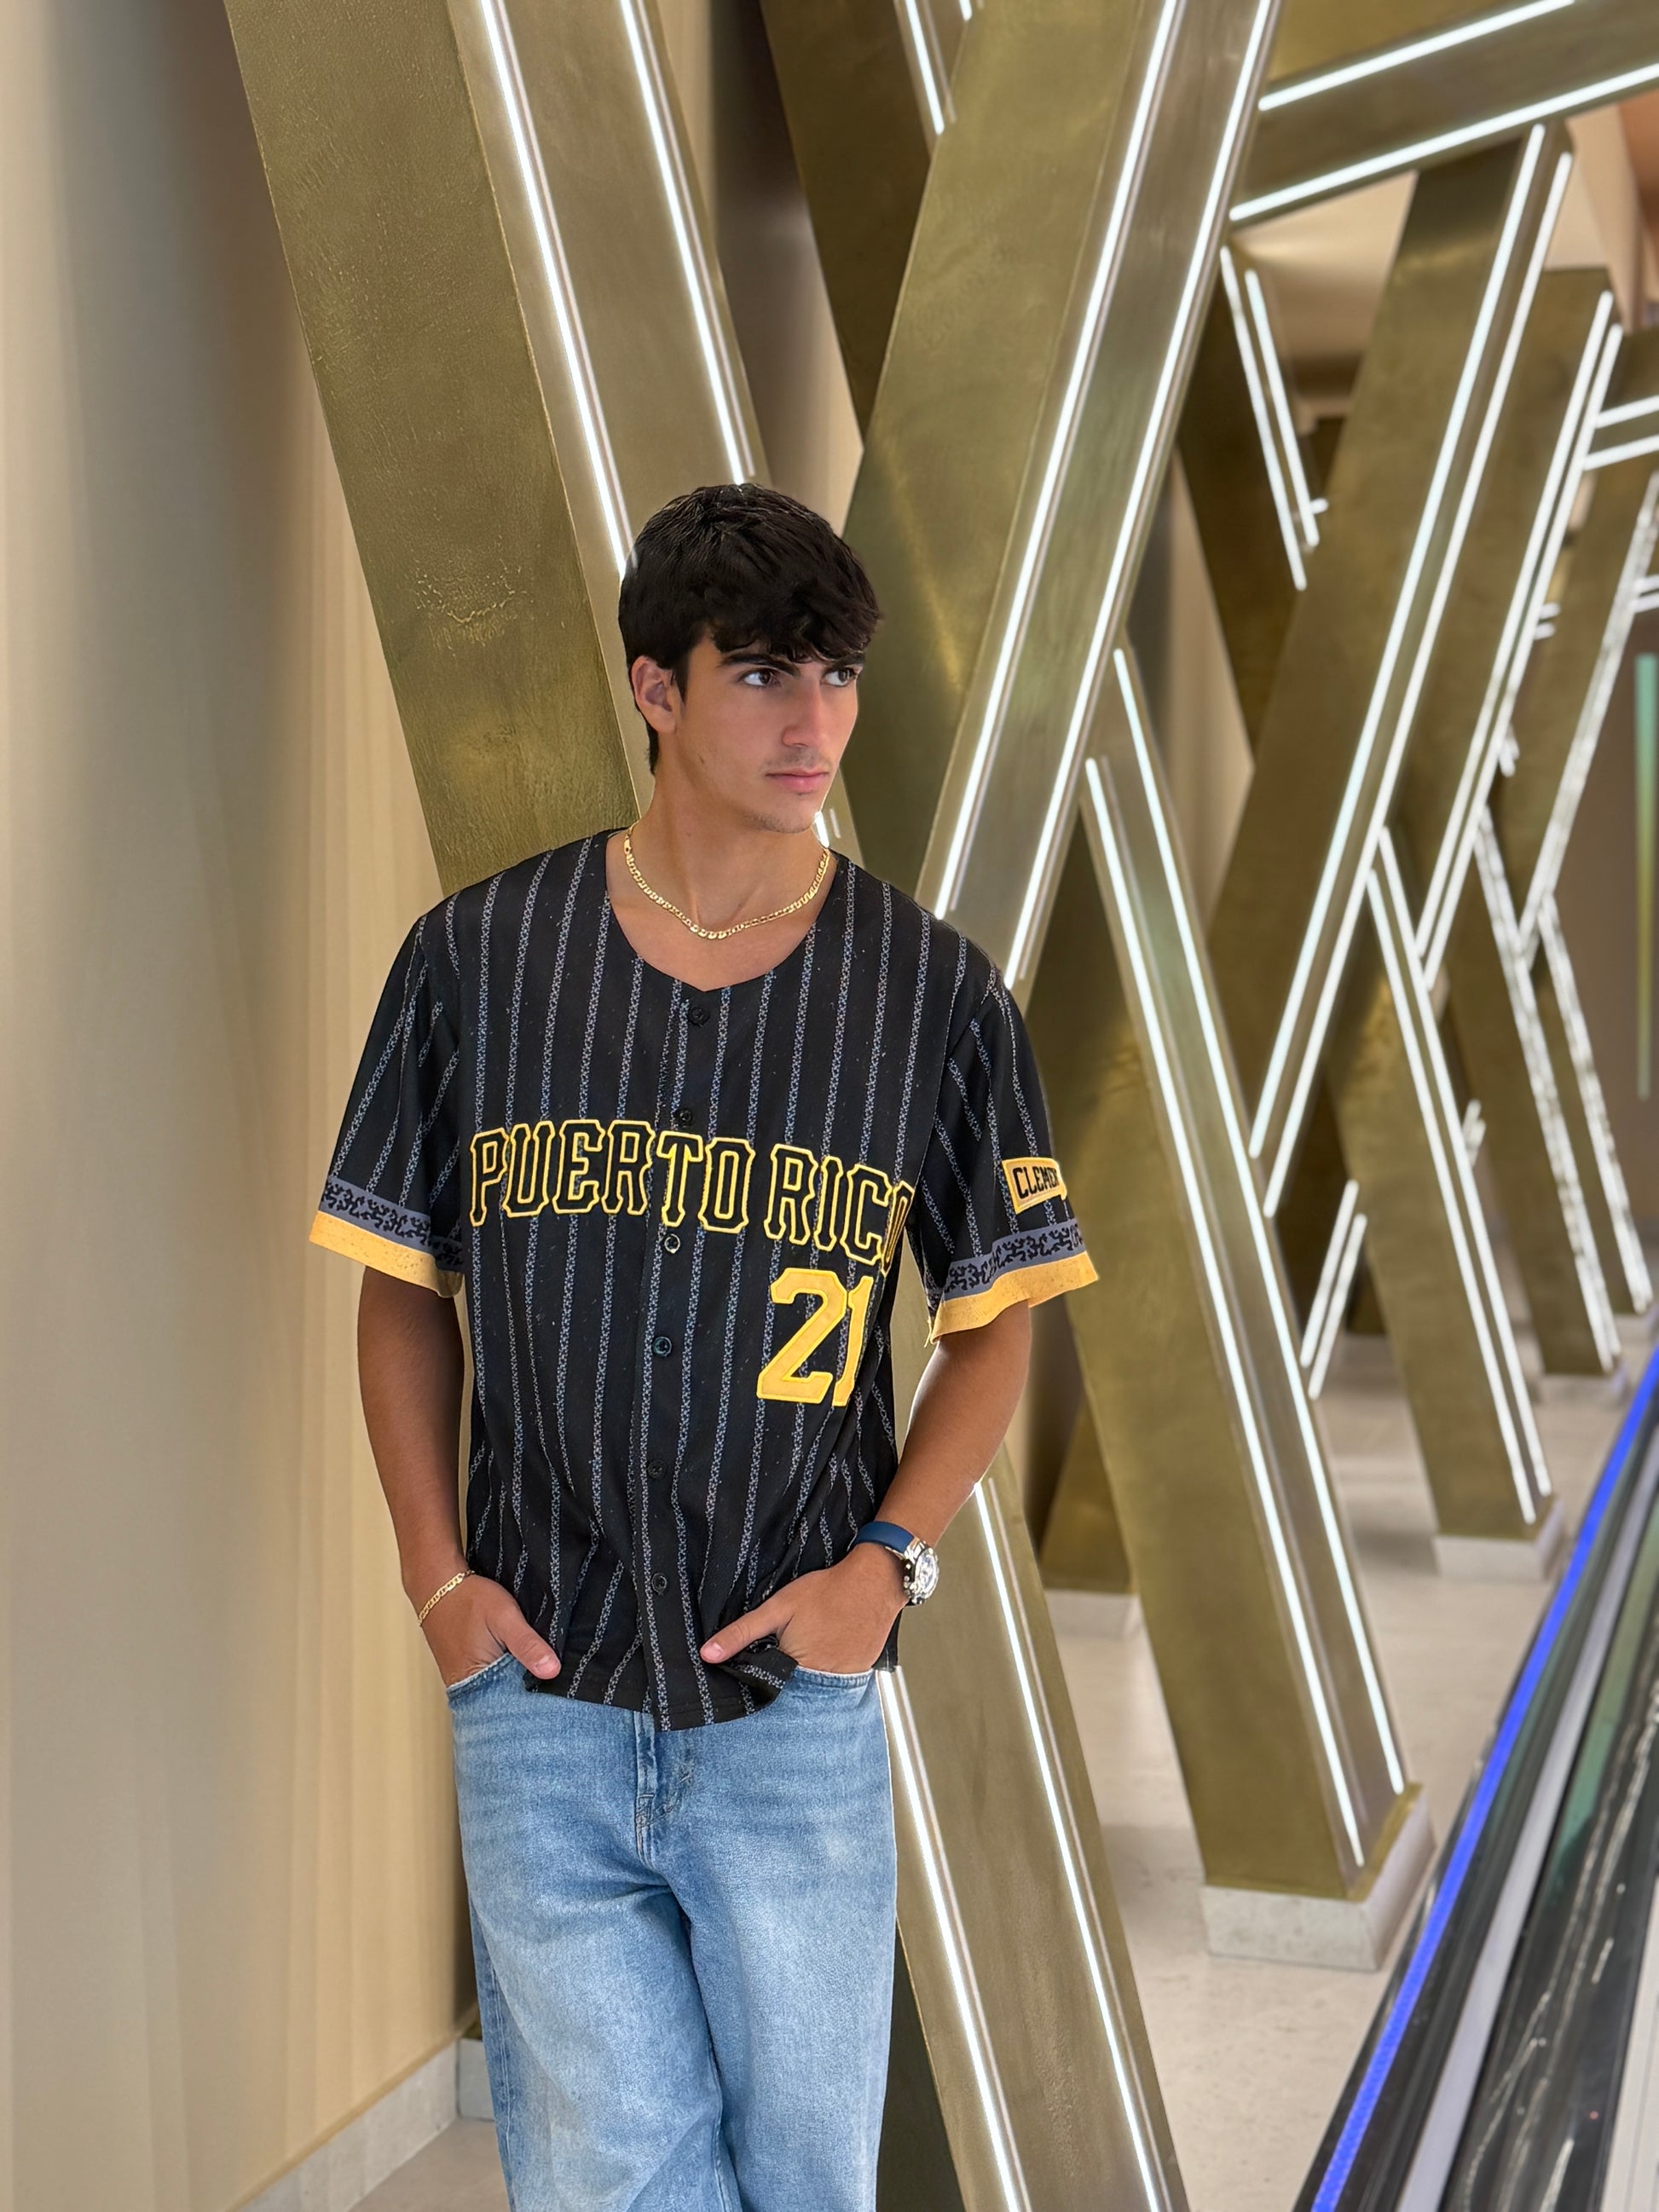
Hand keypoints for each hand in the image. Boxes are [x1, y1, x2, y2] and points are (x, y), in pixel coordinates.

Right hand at [419, 1570, 559, 1687]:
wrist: (438, 1584)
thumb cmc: (468, 1599)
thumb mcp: (505, 1617)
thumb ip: (527, 1644)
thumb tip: (552, 1671)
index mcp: (477, 1682)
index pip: (513, 1707)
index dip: (537, 1700)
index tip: (558, 1695)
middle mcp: (468, 1687)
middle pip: (507, 1700)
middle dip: (529, 1693)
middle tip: (552, 1680)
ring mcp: (464, 1680)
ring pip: (500, 1689)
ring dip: (518, 1682)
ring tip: (539, 1671)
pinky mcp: (465, 1670)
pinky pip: (491, 1679)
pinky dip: (506, 1673)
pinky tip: (519, 1662)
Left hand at [701, 1545, 905, 1673]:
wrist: (875, 1581)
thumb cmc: (826, 1591)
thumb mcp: (778, 1607)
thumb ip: (742, 1632)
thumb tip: (708, 1654)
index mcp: (796, 1668)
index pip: (768, 1688)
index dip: (760, 1679)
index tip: (759, 1667)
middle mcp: (822, 1682)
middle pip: (793, 1693)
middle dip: (784, 1681)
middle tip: (790, 1650)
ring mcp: (845, 1680)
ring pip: (817, 1690)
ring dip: (808, 1679)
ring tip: (811, 1648)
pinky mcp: (861, 1673)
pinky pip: (838, 1683)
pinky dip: (830, 1673)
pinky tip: (829, 1650)